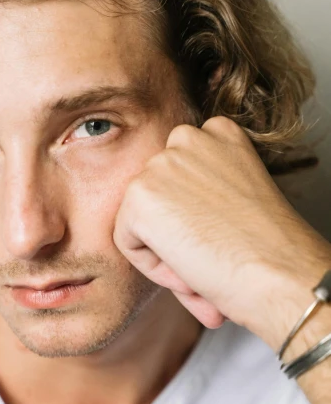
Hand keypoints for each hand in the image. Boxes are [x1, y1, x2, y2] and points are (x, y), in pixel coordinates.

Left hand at [113, 116, 327, 332]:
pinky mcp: (140, 196)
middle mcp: (187, 138)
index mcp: (219, 132)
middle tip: (206, 258)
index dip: (193, 214)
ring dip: (162, 247)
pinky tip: (186, 270)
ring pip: (138, 216)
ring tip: (200, 266)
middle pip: (156, 193)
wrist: (277, 271)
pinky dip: (151, 265)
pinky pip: (127, 240)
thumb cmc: (268, 249)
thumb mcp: (237, 200)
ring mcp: (160, 165)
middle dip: (173, 229)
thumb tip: (180, 220)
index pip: (179, 174)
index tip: (217, 238)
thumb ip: (203, 196)